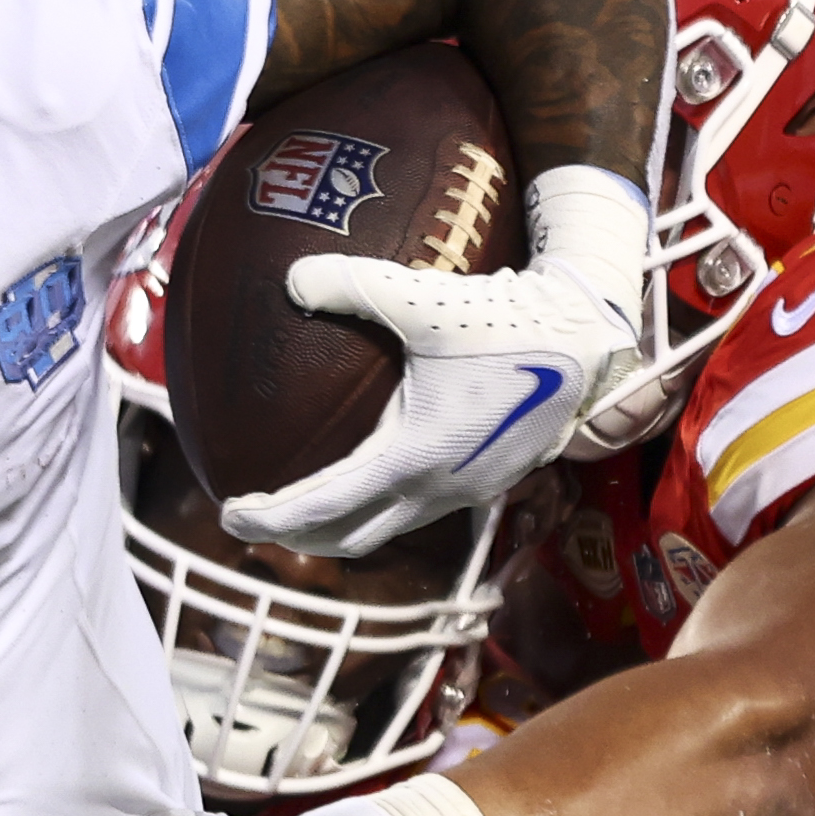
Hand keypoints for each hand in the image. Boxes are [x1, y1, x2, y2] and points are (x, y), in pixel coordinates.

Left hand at [218, 161, 675, 555]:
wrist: (587, 341)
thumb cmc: (507, 321)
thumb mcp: (424, 299)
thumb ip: (353, 286)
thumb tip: (291, 277)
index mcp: (412, 458)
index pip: (322, 509)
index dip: (269, 518)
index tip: (227, 514)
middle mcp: (436, 489)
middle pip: (348, 538)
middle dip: (296, 536)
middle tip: (254, 516)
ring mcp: (465, 492)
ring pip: (386, 529)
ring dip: (341, 525)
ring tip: (302, 503)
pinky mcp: (486, 481)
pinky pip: (416, 510)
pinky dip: (379, 507)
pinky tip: (368, 473)